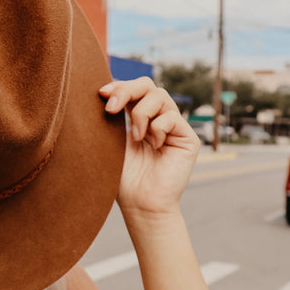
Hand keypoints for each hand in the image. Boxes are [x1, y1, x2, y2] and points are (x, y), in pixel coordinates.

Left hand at [99, 78, 200, 221]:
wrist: (140, 204)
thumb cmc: (122, 177)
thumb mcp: (110, 141)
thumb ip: (111, 116)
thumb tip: (102, 90)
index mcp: (137, 117)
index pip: (133, 89)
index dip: (119, 86)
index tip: (101, 93)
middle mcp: (157, 119)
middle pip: (148, 85)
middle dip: (127, 91)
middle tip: (111, 108)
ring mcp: (174, 127)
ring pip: (159, 96)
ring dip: (140, 113)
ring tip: (135, 137)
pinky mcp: (188, 138)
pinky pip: (171, 117)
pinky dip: (157, 128)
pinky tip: (154, 146)